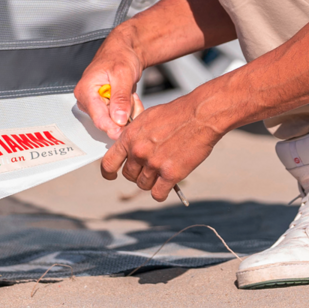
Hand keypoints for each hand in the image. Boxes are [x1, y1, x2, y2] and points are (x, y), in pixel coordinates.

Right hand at [73, 28, 145, 138]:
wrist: (123, 50)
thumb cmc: (119, 56)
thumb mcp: (123, 74)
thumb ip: (120, 98)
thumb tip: (118, 119)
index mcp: (85, 91)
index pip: (99, 119)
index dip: (115, 127)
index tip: (129, 129)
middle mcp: (86, 100)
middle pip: (107, 121)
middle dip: (124, 114)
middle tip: (132, 98)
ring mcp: (94, 104)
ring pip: (114, 120)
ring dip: (128, 110)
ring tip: (130, 93)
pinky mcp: (102, 106)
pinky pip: (117, 116)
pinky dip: (127, 108)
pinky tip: (129, 97)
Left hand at [101, 93, 222, 200]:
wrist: (200, 115)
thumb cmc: (177, 114)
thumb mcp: (147, 118)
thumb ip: (134, 135)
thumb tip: (128, 148)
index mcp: (130, 137)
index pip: (108, 162)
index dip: (108, 172)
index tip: (112, 175)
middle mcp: (139, 152)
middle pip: (129, 176)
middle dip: (138, 173)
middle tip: (151, 167)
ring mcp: (154, 164)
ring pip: (144, 185)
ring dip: (152, 182)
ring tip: (162, 171)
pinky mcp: (171, 174)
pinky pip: (158, 194)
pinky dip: (162, 193)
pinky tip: (168, 186)